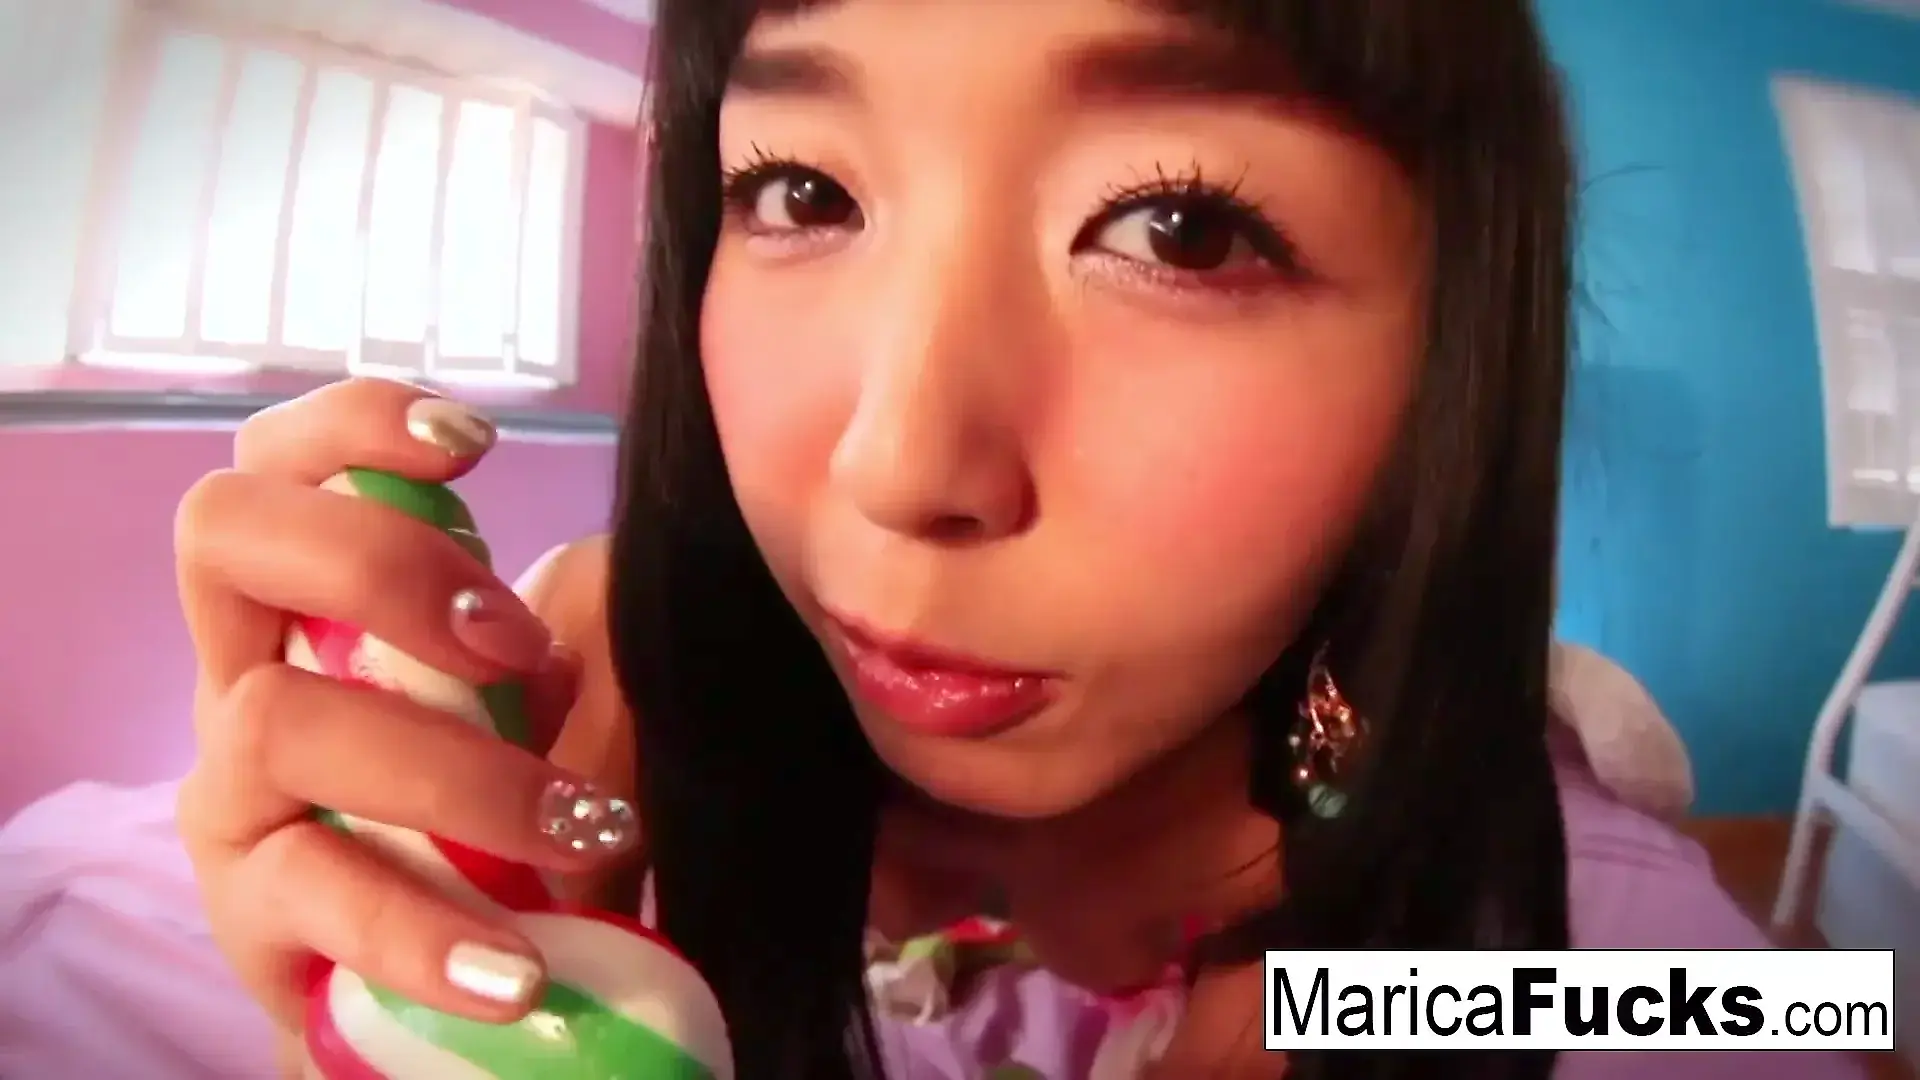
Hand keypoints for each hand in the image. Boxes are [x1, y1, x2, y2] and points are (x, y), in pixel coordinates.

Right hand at [173, 378, 628, 1039]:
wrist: (440, 1004)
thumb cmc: (501, 828)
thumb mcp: (554, 715)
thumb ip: (567, 644)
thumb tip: (603, 602)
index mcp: (318, 608)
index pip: (279, 466)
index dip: (353, 425)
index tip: (474, 440)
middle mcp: (249, 675)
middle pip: (224, 532)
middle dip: (379, 561)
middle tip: (512, 645)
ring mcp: (236, 795)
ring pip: (275, 719)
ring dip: (452, 766)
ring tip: (583, 826)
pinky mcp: (249, 919)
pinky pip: (315, 897)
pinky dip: (427, 930)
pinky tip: (520, 969)